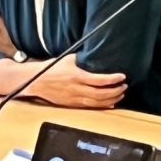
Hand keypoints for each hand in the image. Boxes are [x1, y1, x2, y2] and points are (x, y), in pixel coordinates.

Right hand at [0, 61, 125, 110]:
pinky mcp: (72, 104)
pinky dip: (102, 106)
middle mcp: (76, 89)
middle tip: (124, 86)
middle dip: (115, 91)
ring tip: (121, 94)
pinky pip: (90, 107)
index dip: (113, 79)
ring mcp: (74, 98)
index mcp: (76, 76)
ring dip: (112, 99)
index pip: (99, 80)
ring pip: (97, 102)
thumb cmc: (52, 68)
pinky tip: (111, 103)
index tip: (122, 76)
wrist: (36, 81)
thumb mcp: (68, 59)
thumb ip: (82, 59)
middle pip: (101, 94)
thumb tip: (96, 53)